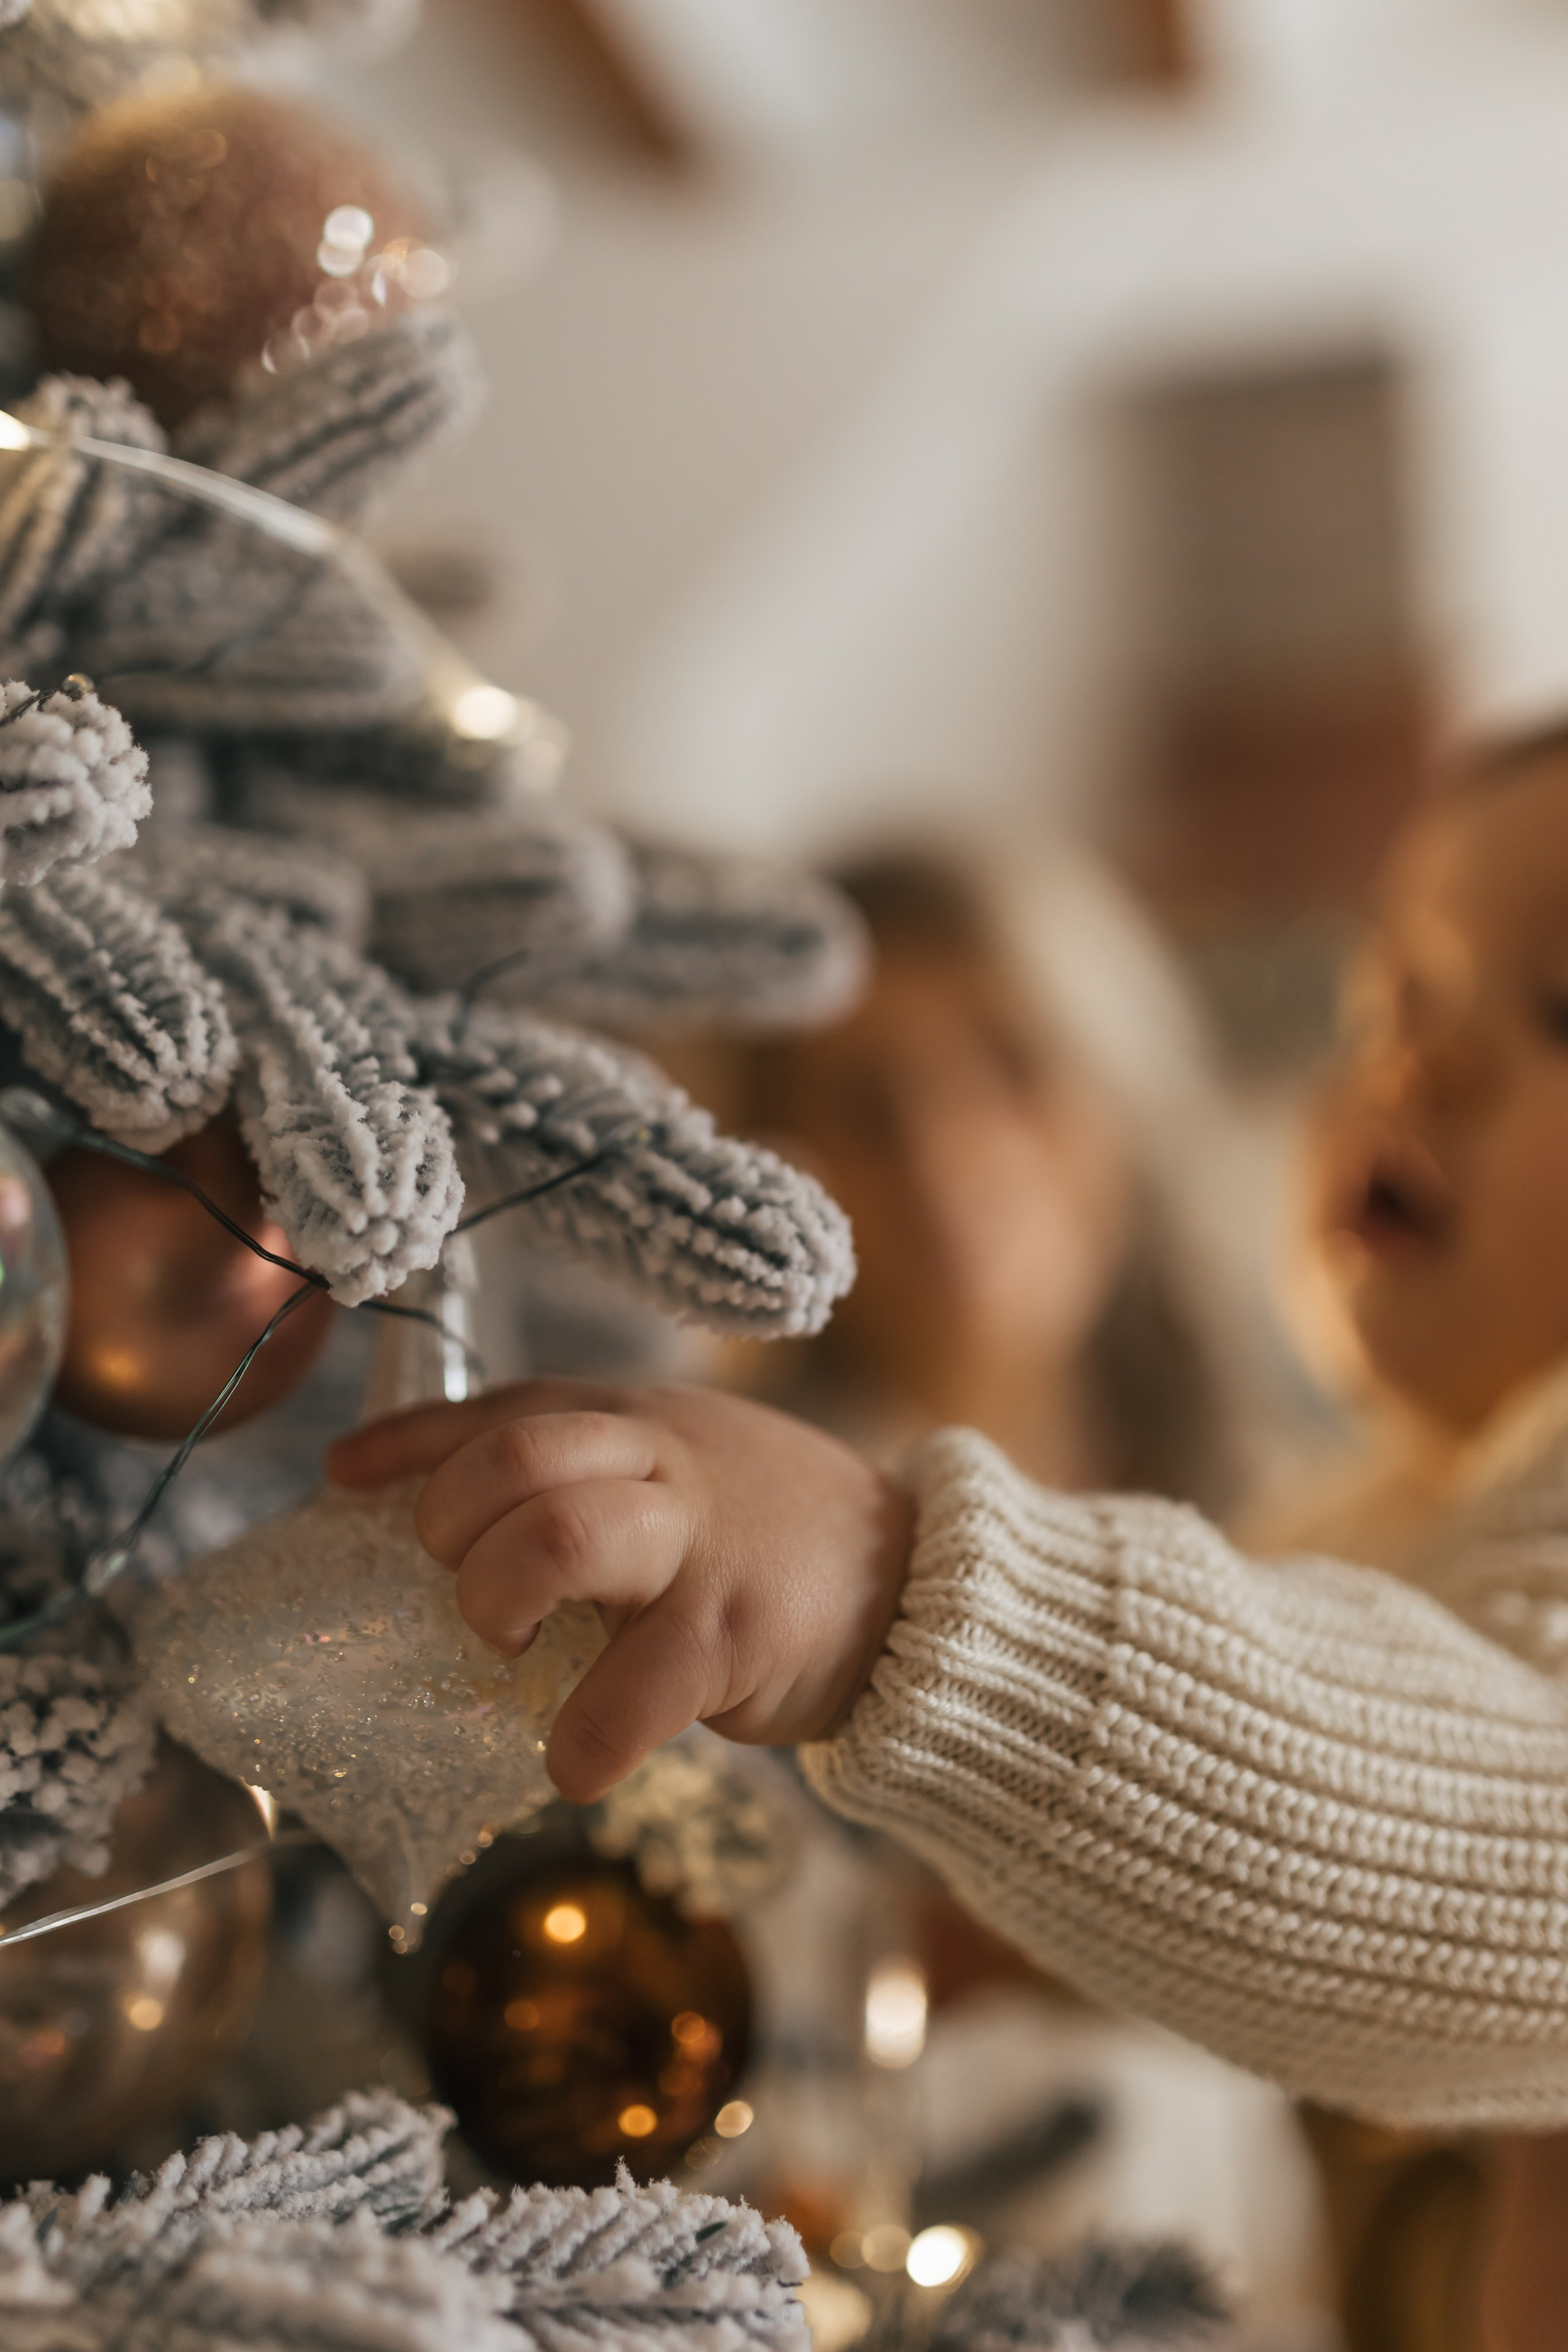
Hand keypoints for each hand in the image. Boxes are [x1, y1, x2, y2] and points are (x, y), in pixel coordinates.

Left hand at [325, 1380, 913, 1802]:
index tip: (343, 1479)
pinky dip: (582, 1739)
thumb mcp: (680, 1467)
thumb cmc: (771, 1533)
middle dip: (454, 1524)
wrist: (918, 1580)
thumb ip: (583, 1472)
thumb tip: (441, 1508)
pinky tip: (571, 1763)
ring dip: (501, 1598)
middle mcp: (660, 1461)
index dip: (410, 1443)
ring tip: (502, 1648)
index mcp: (634, 1422)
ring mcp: (699, 1543)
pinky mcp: (734, 1630)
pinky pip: (634, 1688)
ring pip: (562, 1536)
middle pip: (518, 1455)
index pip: (500, 1407)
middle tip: (465, 1588)